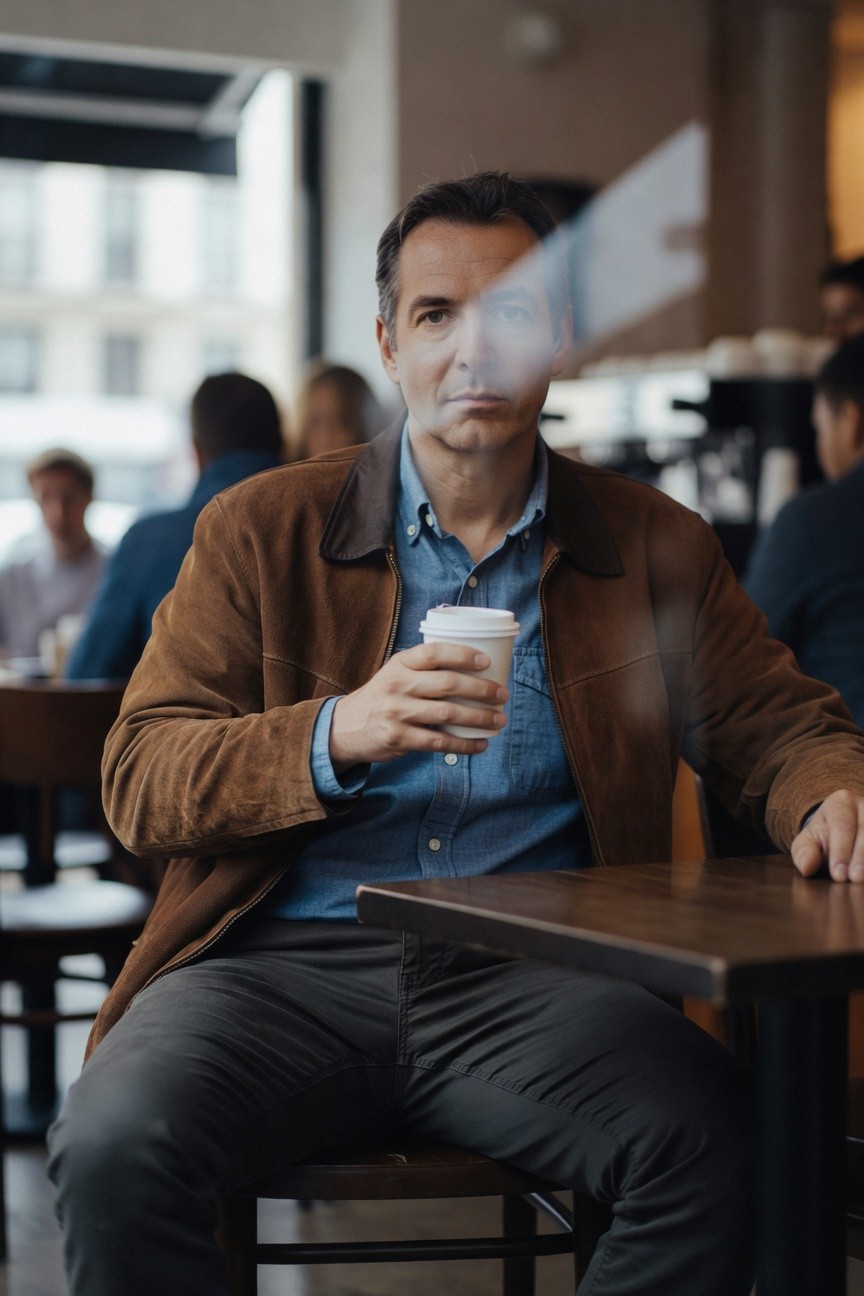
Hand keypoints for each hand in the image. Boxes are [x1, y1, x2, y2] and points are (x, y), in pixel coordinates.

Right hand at [329, 642, 507, 770]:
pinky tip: (481, 744)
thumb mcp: (395, 673)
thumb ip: (424, 668)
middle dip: (482, 690)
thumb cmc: (383, 696)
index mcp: (400, 663)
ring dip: (480, 718)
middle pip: (448, 683)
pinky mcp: (398, 738)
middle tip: (502, 694)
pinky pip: (439, 741)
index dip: (463, 655)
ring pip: (448, 714)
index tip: (487, 662)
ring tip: (499, 719)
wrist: (346, 727)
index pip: (435, 652)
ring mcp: (397, 713)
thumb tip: (474, 669)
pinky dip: (464, 744)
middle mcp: (397, 685)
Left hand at [790, 790, 863, 881]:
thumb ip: (804, 853)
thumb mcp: (807, 842)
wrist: (839, 832)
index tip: (838, 874)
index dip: (841, 850)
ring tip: (862, 879)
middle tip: (854, 878)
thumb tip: (807, 867)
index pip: (842, 824)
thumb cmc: (822, 837)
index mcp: (841, 802)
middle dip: (860, 856)